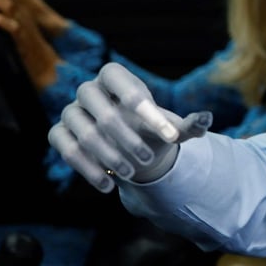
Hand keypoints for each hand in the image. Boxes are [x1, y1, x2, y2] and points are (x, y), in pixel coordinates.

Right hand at [48, 63, 212, 192]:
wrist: (129, 147)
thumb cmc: (151, 130)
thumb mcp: (170, 128)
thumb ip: (187, 125)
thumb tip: (206, 119)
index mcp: (115, 78)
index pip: (124, 85)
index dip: (144, 108)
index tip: (169, 134)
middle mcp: (89, 91)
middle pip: (103, 113)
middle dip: (127, 140)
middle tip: (147, 160)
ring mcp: (70, 112)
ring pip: (84, 134)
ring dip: (110, 157)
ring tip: (132, 175)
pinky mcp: (59, 134)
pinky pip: (67, 150)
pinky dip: (89, 170)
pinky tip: (109, 187)